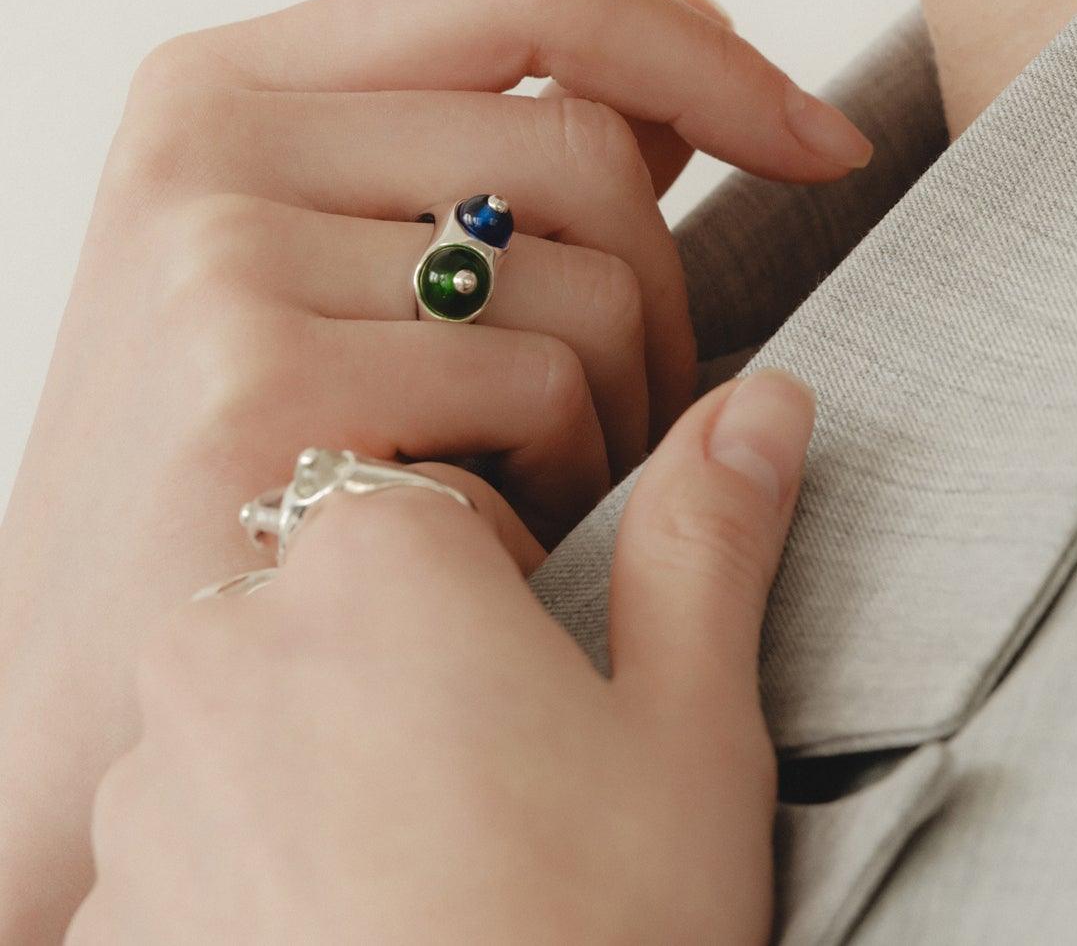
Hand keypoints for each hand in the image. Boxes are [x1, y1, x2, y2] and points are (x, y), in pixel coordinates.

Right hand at [0, 0, 869, 941]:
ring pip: (588, 278)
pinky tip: (491, 546)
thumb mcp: (339, 265)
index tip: (827, 144)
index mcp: (235, 76)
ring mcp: (220, 258)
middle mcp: (213, 138)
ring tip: (547, 490)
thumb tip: (703, 15)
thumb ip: (512, 138)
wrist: (80, 711)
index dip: (705, 54)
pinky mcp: (255, 392)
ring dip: (629, 409)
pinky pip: (543, 388)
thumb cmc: (238, 476)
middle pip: (586, 145)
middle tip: (634, 418)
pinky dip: (568, 482)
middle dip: (667, 292)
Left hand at [67, 367, 819, 945]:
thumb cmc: (601, 936)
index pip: (433, 508)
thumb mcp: (694, 727)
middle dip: (400, 678)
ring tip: (432, 891)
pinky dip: (252, 889)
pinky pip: (183, 856)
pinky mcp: (103, 919)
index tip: (549, 705)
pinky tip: (356, 942)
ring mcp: (144, 791)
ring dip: (318, 780)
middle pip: (329, 609)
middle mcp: (225, 644)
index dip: (506, 598)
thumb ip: (708, 537)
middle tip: (504, 807)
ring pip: (251, 729)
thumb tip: (765, 395)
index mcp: (373, 560)